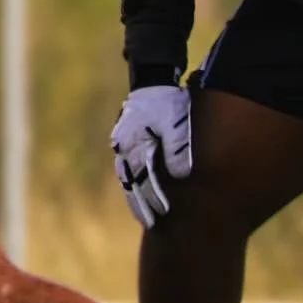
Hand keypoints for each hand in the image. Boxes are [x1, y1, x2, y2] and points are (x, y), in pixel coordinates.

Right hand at [111, 84, 192, 228]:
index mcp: (137, 143)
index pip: (146, 177)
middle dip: (142, 203)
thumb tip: (180, 175)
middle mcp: (125, 147)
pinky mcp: (124, 142)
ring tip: (143, 216)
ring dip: (134, 197)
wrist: (151, 79)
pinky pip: (125, 168)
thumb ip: (177, 148)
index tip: (163, 213)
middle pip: (133, 181)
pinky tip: (137, 194)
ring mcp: (122, 144)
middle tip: (152, 223)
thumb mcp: (175, 122)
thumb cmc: (167, 101)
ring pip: (126, 177)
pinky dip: (131, 184)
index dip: (154, 196)